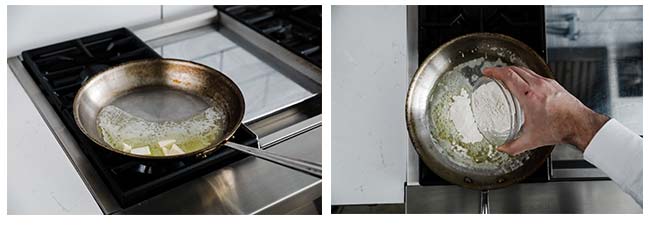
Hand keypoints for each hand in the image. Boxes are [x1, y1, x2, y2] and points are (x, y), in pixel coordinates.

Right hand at [481, 66, 608, 154]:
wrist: (581, 125)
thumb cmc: (560, 129)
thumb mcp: (532, 140)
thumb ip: (514, 146)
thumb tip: (502, 148)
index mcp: (529, 96)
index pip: (508, 76)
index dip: (495, 72)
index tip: (487, 72)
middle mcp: (538, 86)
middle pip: (516, 69)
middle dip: (502, 69)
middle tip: (494, 74)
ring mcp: (548, 83)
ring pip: (527, 70)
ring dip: (514, 71)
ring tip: (507, 77)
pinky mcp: (555, 85)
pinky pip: (536, 75)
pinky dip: (526, 76)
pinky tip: (525, 84)